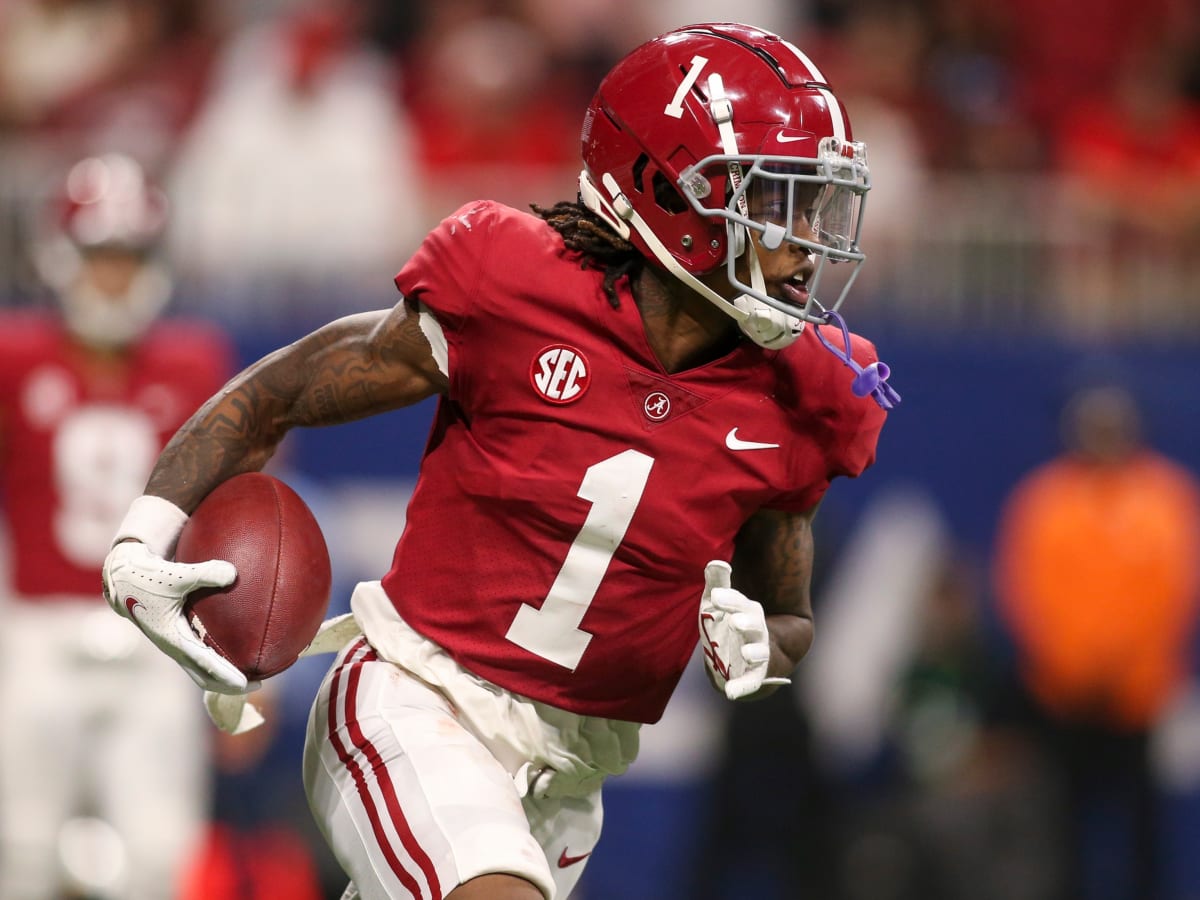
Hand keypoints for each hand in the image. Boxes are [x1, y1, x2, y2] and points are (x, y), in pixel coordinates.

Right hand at [102, 540, 249, 693]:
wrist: (124, 577)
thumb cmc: (148, 576)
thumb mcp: (176, 574)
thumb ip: (205, 573)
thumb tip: (233, 574)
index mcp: (172, 638)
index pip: (204, 664)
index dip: (225, 676)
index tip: (246, 684)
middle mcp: (174, 645)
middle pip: (204, 676)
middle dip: (227, 685)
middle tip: (257, 683)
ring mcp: (174, 643)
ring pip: (201, 668)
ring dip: (222, 674)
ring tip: (250, 673)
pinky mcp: (176, 635)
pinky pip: (200, 654)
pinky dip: (217, 658)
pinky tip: (237, 647)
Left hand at [699, 560, 791, 699]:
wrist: (757, 654)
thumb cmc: (734, 624)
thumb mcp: (722, 604)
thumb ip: (718, 584)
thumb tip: (715, 561)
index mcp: (748, 611)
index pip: (739, 604)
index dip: (729, 600)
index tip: (716, 597)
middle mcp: (756, 631)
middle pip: (752, 624)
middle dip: (745, 622)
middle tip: (736, 621)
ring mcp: (758, 652)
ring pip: (758, 651)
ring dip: (753, 652)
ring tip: (746, 653)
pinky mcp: (755, 675)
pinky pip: (751, 682)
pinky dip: (743, 688)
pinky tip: (731, 693)